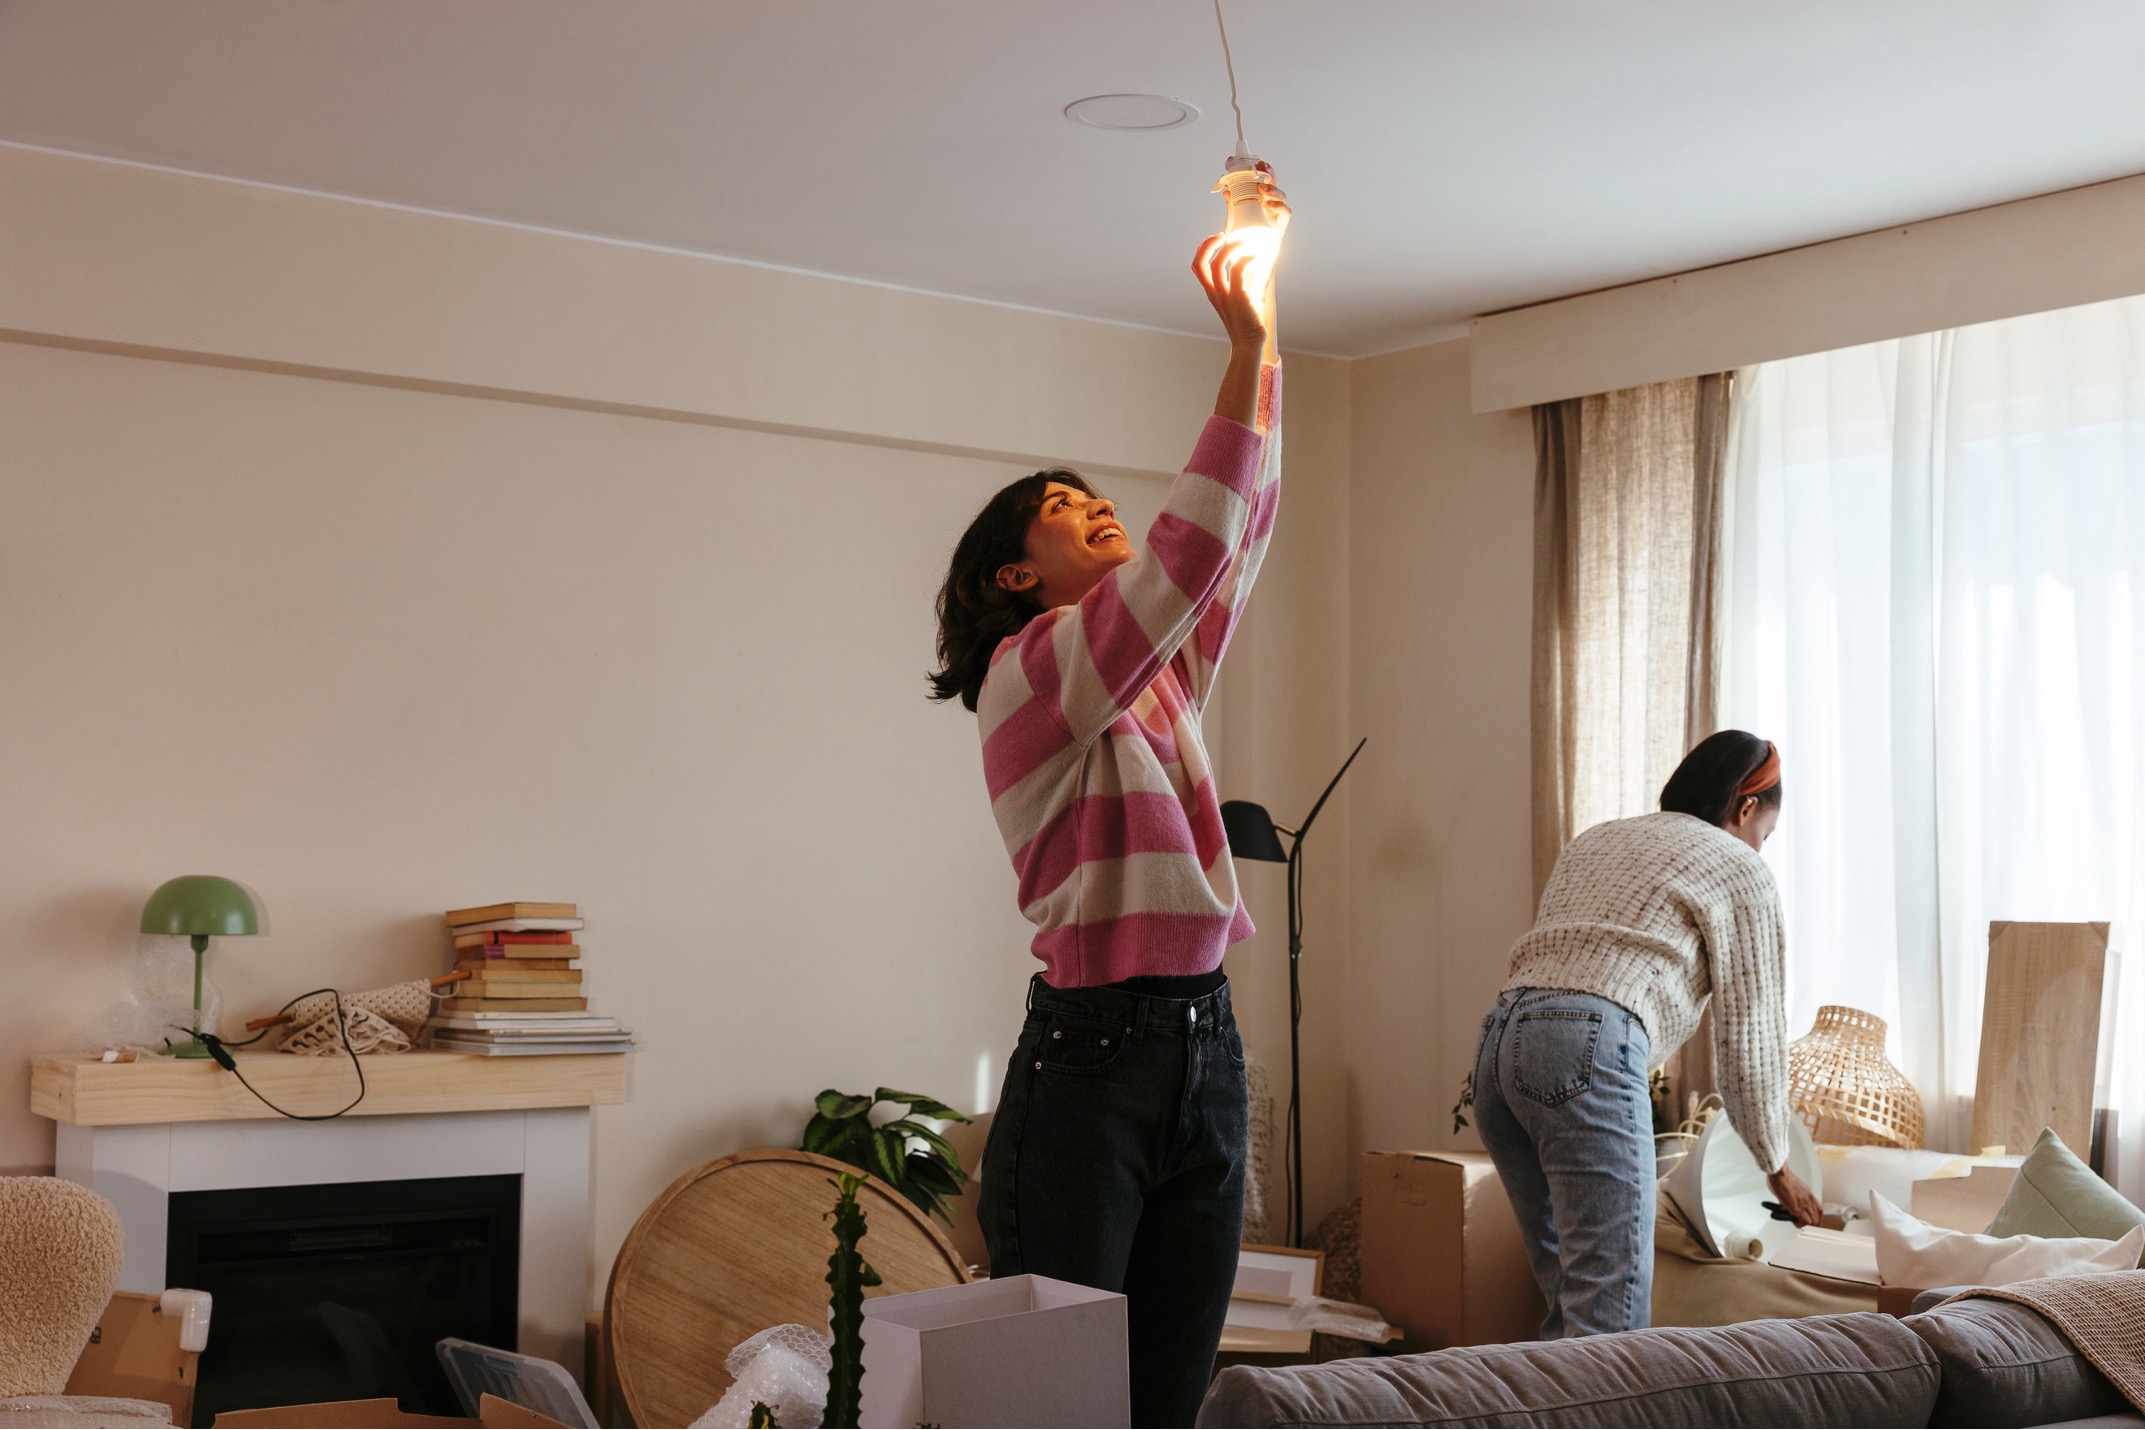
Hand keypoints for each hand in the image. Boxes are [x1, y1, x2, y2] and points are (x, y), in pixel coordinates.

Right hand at [1193, 233, 1266, 350]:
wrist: (1250, 341)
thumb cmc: (1248, 321)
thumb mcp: (1244, 297)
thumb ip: (1249, 281)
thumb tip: (1264, 264)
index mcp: (1212, 292)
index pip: (1198, 267)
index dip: (1203, 249)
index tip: (1217, 239)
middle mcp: (1214, 293)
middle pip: (1200, 264)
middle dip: (1207, 245)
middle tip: (1221, 235)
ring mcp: (1224, 295)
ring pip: (1217, 265)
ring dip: (1229, 248)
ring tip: (1242, 242)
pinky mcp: (1238, 297)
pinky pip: (1238, 270)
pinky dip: (1246, 258)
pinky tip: (1255, 256)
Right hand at [1766, 1166, 1823, 1227]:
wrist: (1780, 1174)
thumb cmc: (1784, 1177)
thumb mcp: (1794, 1188)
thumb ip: (1795, 1196)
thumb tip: (1789, 1202)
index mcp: (1810, 1195)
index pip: (1819, 1211)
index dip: (1814, 1218)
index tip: (1807, 1219)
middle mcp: (1810, 1200)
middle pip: (1818, 1219)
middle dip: (1810, 1224)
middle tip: (1802, 1223)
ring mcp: (1804, 1204)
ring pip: (1813, 1222)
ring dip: (1805, 1225)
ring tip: (1797, 1222)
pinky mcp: (1796, 1208)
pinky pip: (1804, 1221)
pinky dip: (1799, 1224)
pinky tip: (1793, 1221)